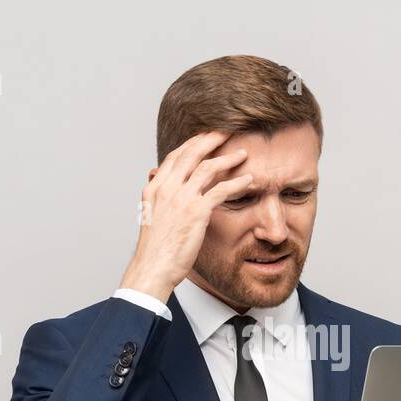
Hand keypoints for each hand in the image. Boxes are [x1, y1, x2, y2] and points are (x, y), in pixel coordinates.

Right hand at [118, 130, 253, 301]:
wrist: (152, 268)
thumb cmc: (155, 249)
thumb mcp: (152, 218)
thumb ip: (160, 201)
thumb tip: (163, 191)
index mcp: (154, 188)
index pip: (174, 157)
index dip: (191, 144)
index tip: (205, 138)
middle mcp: (166, 188)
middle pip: (191, 154)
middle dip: (210, 139)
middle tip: (226, 131)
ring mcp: (181, 199)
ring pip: (207, 168)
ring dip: (227, 158)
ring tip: (242, 154)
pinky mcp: (196, 212)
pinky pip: (220, 190)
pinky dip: (236, 183)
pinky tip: (248, 181)